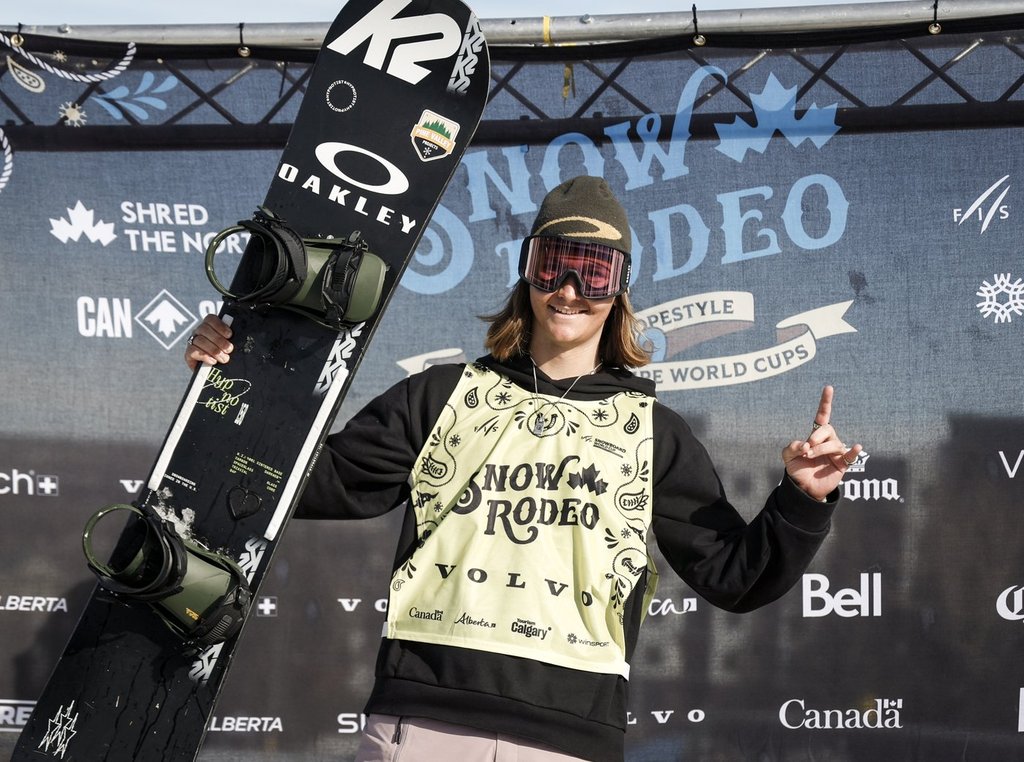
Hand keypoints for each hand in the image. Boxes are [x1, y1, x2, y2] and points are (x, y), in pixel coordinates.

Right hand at [184, 314, 233, 370]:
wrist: (216, 373)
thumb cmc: (225, 356)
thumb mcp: (229, 346)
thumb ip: (231, 340)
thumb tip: (237, 337)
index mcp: (210, 327)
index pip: (210, 319)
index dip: (220, 326)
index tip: (230, 335)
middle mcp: (199, 332)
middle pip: (204, 329)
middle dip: (219, 340)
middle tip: (229, 349)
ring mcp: (193, 342)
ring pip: (199, 340)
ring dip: (213, 350)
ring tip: (224, 358)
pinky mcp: (189, 354)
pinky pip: (192, 351)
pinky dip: (204, 356)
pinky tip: (213, 361)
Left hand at [782, 385, 861, 501]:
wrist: (802, 488)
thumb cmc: (797, 469)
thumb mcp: (788, 456)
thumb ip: (792, 446)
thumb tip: (806, 445)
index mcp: (815, 436)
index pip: (822, 416)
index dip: (825, 402)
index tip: (828, 388)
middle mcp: (827, 441)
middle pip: (828, 429)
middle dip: (817, 436)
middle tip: (807, 447)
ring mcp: (836, 453)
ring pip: (834, 444)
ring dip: (821, 449)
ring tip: (809, 456)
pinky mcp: (842, 465)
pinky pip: (850, 456)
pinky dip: (854, 451)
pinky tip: (857, 446)